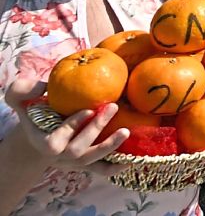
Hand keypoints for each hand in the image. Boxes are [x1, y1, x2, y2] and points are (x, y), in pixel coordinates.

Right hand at [3, 78, 126, 172]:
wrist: (40, 130)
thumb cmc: (34, 110)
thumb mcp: (22, 98)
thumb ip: (24, 90)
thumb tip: (44, 87)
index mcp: (42, 141)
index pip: (55, 141)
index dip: (72, 126)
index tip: (89, 110)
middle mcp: (57, 155)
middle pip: (76, 150)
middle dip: (96, 129)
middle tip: (113, 107)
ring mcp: (72, 162)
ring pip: (89, 160)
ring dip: (109, 146)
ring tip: (125, 131)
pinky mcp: (85, 164)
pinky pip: (100, 170)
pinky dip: (114, 167)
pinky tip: (129, 159)